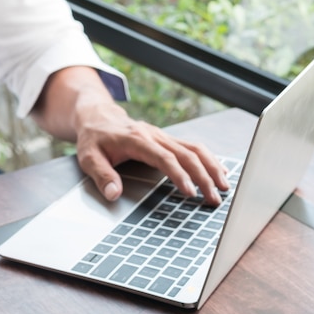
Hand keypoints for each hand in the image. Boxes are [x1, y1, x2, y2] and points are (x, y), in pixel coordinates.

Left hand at [75, 103, 229, 204]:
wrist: (97, 116)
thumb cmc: (93, 138)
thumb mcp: (88, 157)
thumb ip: (101, 175)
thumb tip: (114, 194)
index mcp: (136, 140)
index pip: (164, 158)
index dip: (179, 175)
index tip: (190, 192)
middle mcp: (154, 135)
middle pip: (186, 154)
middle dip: (204, 176)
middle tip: (215, 198)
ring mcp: (162, 136)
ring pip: (194, 148)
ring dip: (212, 166)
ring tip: (225, 187)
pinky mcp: (166, 139)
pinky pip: (192, 147)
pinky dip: (208, 159)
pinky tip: (220, 171)